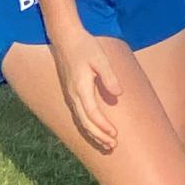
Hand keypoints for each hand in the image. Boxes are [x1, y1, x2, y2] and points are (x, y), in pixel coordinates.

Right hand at [52, 31, 122, 149]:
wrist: (66, 38)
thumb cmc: (85, 47)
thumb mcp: (100, 58)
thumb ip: (109, 76)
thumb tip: (118, 94)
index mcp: (81, 87)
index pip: (92, 113)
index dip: (103, 126)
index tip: (115, 134)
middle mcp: (73, 95)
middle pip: (85, 122)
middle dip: (99, 136)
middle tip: (113, 146)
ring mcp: (71, 95)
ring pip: (81, 121)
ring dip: (94, 134)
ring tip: (106, 145)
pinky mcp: (71, 93)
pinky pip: (79, 115)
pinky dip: (88, 126)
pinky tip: (96, 130)